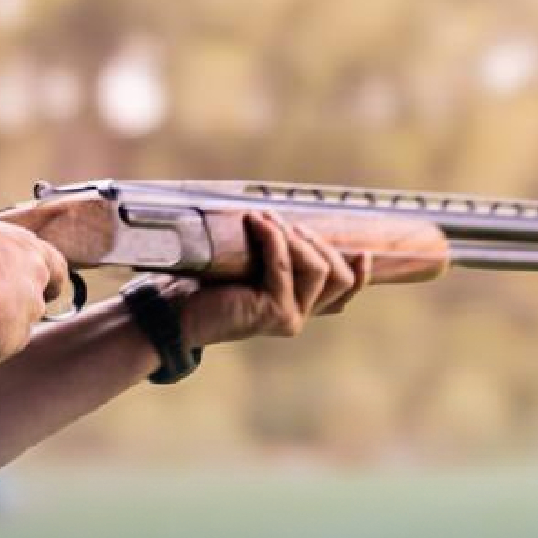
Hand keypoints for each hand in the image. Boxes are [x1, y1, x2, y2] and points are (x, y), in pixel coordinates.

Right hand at [0, 205, 68, 365]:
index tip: (30, 274)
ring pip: (21, 316)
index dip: (42, 267)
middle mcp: (35, 281)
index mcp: (28, 247)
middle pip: (37, 289)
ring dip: (0, 316)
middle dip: (17, 293)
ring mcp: (28, 314)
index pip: (53, 260)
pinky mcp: (15, 342)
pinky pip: (4, 341)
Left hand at [171, 211, 371, 348]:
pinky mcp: (275, 313)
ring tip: (267, 219)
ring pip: (318, 269)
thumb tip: (288, 219)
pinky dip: (273, 238)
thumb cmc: (206, 285)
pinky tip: (256, 222)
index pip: (344, 293)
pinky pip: (285, 266)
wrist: (175, 313)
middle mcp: (299, 316)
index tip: (362, 251)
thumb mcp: (249, 265)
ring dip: (295, 237)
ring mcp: (290, 318)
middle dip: (316, 242)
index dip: (360, 273)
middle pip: (339, 276)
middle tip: (286, 223)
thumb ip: (274, 254)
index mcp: (298, 306)